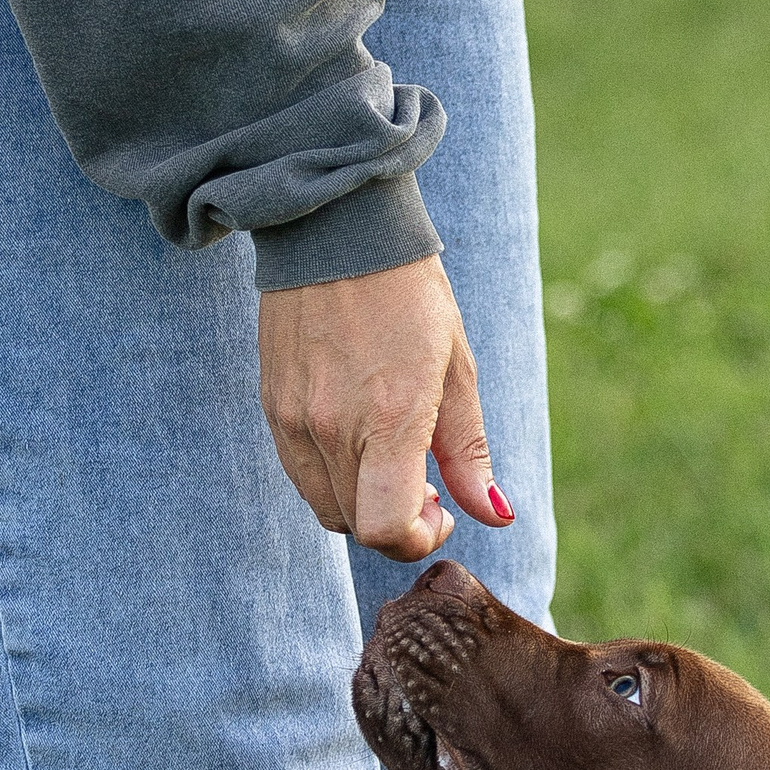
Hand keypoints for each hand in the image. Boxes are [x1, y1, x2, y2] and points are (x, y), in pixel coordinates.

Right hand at [257, 255, 512, 560]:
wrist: (337, 231)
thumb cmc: (409, 296)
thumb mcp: (457, 371)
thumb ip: (470, 454)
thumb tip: (495, 514)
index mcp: (389, 419)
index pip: (387, 528)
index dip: (418, 538)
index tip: (440, 511)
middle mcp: (333, 428)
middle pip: (360, 528)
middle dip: (398, 524)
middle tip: (425, 486)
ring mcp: (296, 421)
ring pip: (328, 510)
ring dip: (363, 506)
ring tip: (389, 462)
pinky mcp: (273, 409)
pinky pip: (302, 478)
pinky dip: (334, 481)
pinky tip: (357, 442)